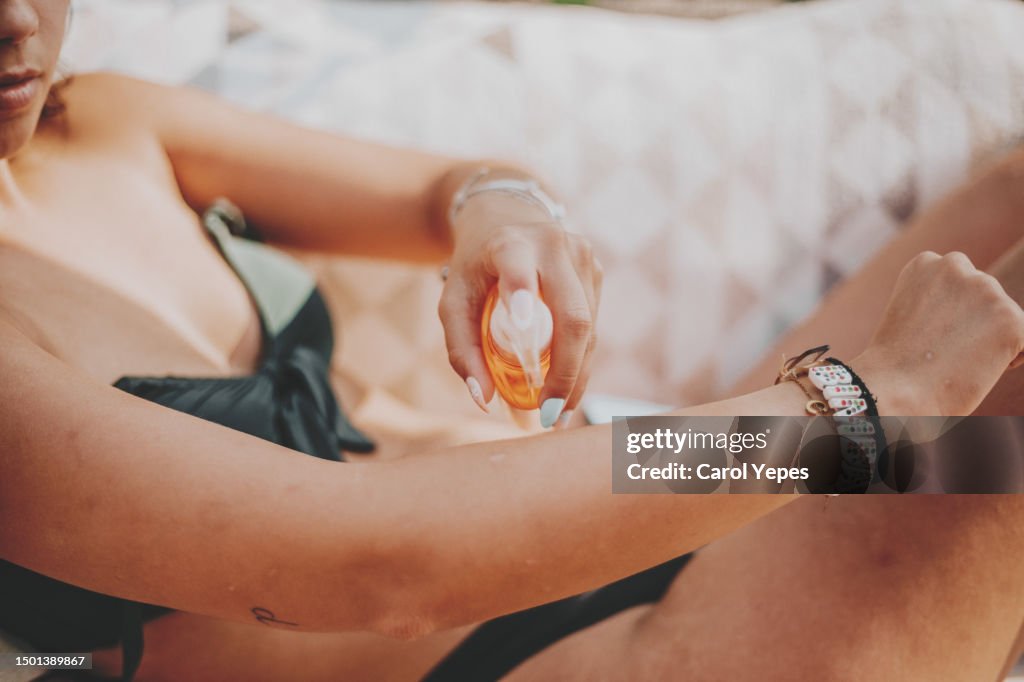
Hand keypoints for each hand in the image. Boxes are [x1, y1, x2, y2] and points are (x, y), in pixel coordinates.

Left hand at [438, 191, 601, 426]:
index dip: (521, 292)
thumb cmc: (474, 268)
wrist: (505, 218)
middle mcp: (552, 245)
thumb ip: (462, 350)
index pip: (517, 267)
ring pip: (588, 326)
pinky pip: (593, 325)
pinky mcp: (597, 270)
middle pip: (571, 316)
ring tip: (560, 412)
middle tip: (552, 415)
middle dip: (566, 372)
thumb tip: (484, 401)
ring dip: (577, 374)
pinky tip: (567, 384)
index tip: (522, 323)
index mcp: (509, 244)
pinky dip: (580, 359)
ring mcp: (582, 255)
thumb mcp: (453, 301)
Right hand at [854, 251, 1023, 415]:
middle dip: (973, 323)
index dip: (949, 312)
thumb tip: (980, 318)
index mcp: (925, 264)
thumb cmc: (894, 368)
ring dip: (989, 338)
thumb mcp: (909, 318)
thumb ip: (941, 304)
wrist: (892, 390)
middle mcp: (955, 266)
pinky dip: (1009, 358)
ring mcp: (986, 290)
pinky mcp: (1011, 319)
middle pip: (983, 295)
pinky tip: (978, 371)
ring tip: (958, 363)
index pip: (957, 281)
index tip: (928, 336)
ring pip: (1003, 316)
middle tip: (944, 354)